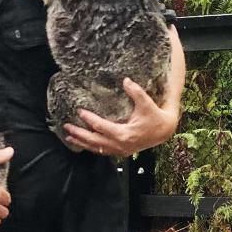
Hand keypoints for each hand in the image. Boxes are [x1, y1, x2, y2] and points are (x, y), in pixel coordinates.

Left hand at [63, 78, 179, 157]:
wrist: (165, 131)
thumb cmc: (155, 116)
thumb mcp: (147, 103)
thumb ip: (136, 92)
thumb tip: (125, 80)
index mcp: (124, 134)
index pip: (101, 127)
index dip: (89, 119)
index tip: (79, 111)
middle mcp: (120, 145)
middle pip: (94, 140)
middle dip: (79, 134)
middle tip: (66, 127)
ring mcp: (120, 150)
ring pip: (97, 148)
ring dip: (83, 143)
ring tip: (69, 137)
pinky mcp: (122, 151)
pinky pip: (103, 150)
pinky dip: (92, 147)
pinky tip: (84, 143)